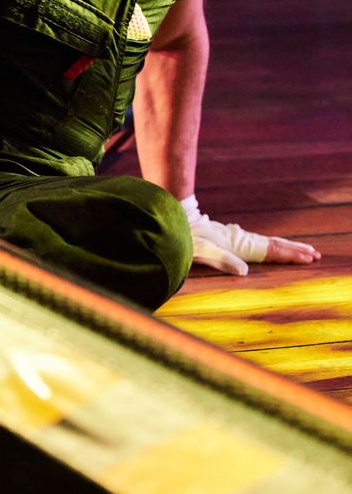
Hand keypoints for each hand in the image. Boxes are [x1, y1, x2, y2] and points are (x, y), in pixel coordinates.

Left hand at [181, 195, 320, 276]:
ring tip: (302, 251)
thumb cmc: (189, 239)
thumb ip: (223, 260)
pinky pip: (258, 244)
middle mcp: (242, 240)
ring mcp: (238, 239)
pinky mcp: (232, 240)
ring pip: (267, 243)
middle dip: (295, 250)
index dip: (290, 254)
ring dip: (286, 247)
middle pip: (273, 244)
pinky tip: (274, 248)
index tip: (308, 258)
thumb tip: (245, 271)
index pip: (271, 250)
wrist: (177, 222)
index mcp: (240, 244)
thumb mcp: (204, 252)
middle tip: (316, 254)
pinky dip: (272, 246)